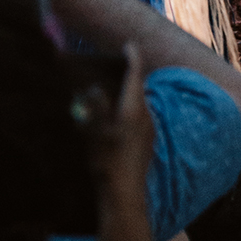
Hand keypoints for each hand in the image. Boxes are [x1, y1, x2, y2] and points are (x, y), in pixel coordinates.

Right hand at [80, 42, 156, 240]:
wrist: (125, 195)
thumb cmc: (108, 163)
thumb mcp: (96, 134)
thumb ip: (95, 108)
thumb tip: (93, 88)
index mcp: (133, 108)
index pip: (136, 75)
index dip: (132, 57)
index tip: (128, 45)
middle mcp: (145, 115)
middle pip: (138, 87)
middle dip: (128, 74)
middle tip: (114, 65)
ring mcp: (147, 129)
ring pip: (138, 102)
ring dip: (127, 93)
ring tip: (110, 89)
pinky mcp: (145, 142)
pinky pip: (138, 116)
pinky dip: (128, 108)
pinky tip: (115, 117)